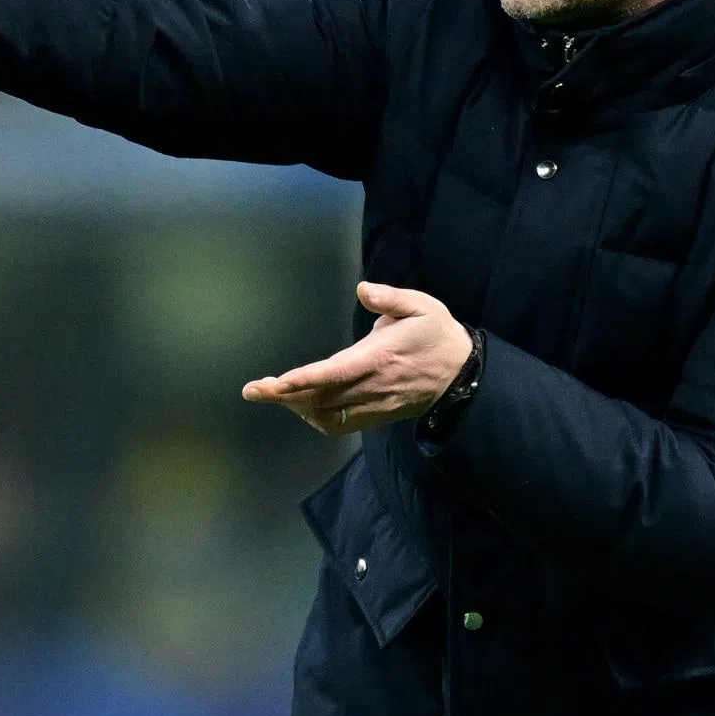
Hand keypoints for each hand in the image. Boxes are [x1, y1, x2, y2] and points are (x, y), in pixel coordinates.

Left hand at [242, 281, 471, 434]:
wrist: (461, 375)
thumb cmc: (436, 334)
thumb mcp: (422, 306)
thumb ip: (391, 297)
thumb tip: (362, 289)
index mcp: (379, 358)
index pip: (334, 373)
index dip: (301, 379)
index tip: (275, 382)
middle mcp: (372, 386)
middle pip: (321, 398)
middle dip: (284, 396)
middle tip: (254, 390)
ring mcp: (373, 405)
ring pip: (326, 416)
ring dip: (296, 407)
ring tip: (273, 393)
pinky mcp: (375, 416)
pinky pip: (339, 425)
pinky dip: (314, 417)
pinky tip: (300, 404)